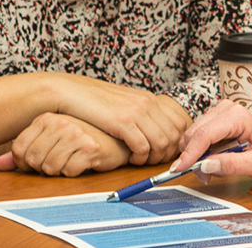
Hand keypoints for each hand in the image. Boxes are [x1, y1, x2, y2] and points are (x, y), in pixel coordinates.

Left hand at [0, 113, 130, 175]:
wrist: (116, 137)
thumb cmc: (82, 138)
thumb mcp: (50, 140)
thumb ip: (23, 152)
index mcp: (46, 119)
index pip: (18, 149)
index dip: (23, 163)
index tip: (34, 164)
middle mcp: (60, 123)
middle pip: (33, 160)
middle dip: (42, 168)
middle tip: (56, 162)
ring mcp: (75, 134)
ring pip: (50, 168)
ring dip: (59, 170)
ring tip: (69, 160)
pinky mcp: (90, 148)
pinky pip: (69, 171)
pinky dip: (73, 171)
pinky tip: (81, 162)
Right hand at [52, 75, 190, 165]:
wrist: (72, 92)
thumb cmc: (95, 101)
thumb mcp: (124, 103)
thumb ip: (140, 113)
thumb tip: (154, 129)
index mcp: (149, 98)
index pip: (179, 122)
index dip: (176, 141)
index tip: (165, 151)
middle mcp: (147, 103)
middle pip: (174, 135)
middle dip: (166, 153)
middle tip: (153, 160)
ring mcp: (136, 111)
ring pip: (161, 143)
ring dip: (153, 157)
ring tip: (141, 160)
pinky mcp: (123, 121)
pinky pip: (142, 147)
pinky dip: (140, 158)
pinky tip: (131, 158)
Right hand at [173, 100, 251, 178]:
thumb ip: (232, 165)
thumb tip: (206, 166)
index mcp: (237, 116)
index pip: (204, 135)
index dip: (189, 154)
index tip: (179, 169)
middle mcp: (226, 109)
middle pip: (194, 134)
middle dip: (193, 158)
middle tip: (204, 177)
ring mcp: (219, 112)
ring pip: (193, 136)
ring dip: (197, 156)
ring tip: (215, 168)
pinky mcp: (214, 119)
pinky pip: (197, 136)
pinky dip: (201, 152)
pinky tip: (216, 159)